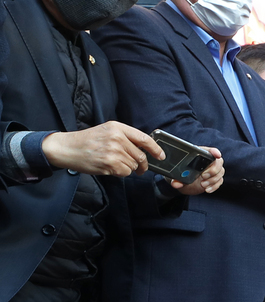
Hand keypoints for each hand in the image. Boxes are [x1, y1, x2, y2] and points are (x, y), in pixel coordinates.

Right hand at [41, 121, 163, 176]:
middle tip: (140, 168)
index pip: (144, 139)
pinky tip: (111, 168)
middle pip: (141, 156)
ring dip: (128, 168)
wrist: (67, 148)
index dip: (156, 149)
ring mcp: (114, 151)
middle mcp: (117, 138)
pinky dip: (121, 173)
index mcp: (117, 127)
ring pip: (134, 165)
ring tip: (115, 163)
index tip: (161, 155)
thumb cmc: (87, 141)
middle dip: (143, 165)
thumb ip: (125, 137)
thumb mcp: (107, 131)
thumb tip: (145, 149)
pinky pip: (125, 172)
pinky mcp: (110, 164)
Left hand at [170, 147, 223, 195]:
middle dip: (213, 170)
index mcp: (199, 155)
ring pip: (220, 172)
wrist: (184, 185)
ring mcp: (213, 170)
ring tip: (202, 184)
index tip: (217, 155)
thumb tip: (176, 184)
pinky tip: (207, 189)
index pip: (209, 151)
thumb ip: (176, 179)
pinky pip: (220, 181)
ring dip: (212, 180)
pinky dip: (214, 186)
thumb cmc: (180, 176)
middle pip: (218, 162)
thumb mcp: (176, 177)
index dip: (214, 152)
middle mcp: (208, 161)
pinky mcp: (215, 179)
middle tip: (203, 176)